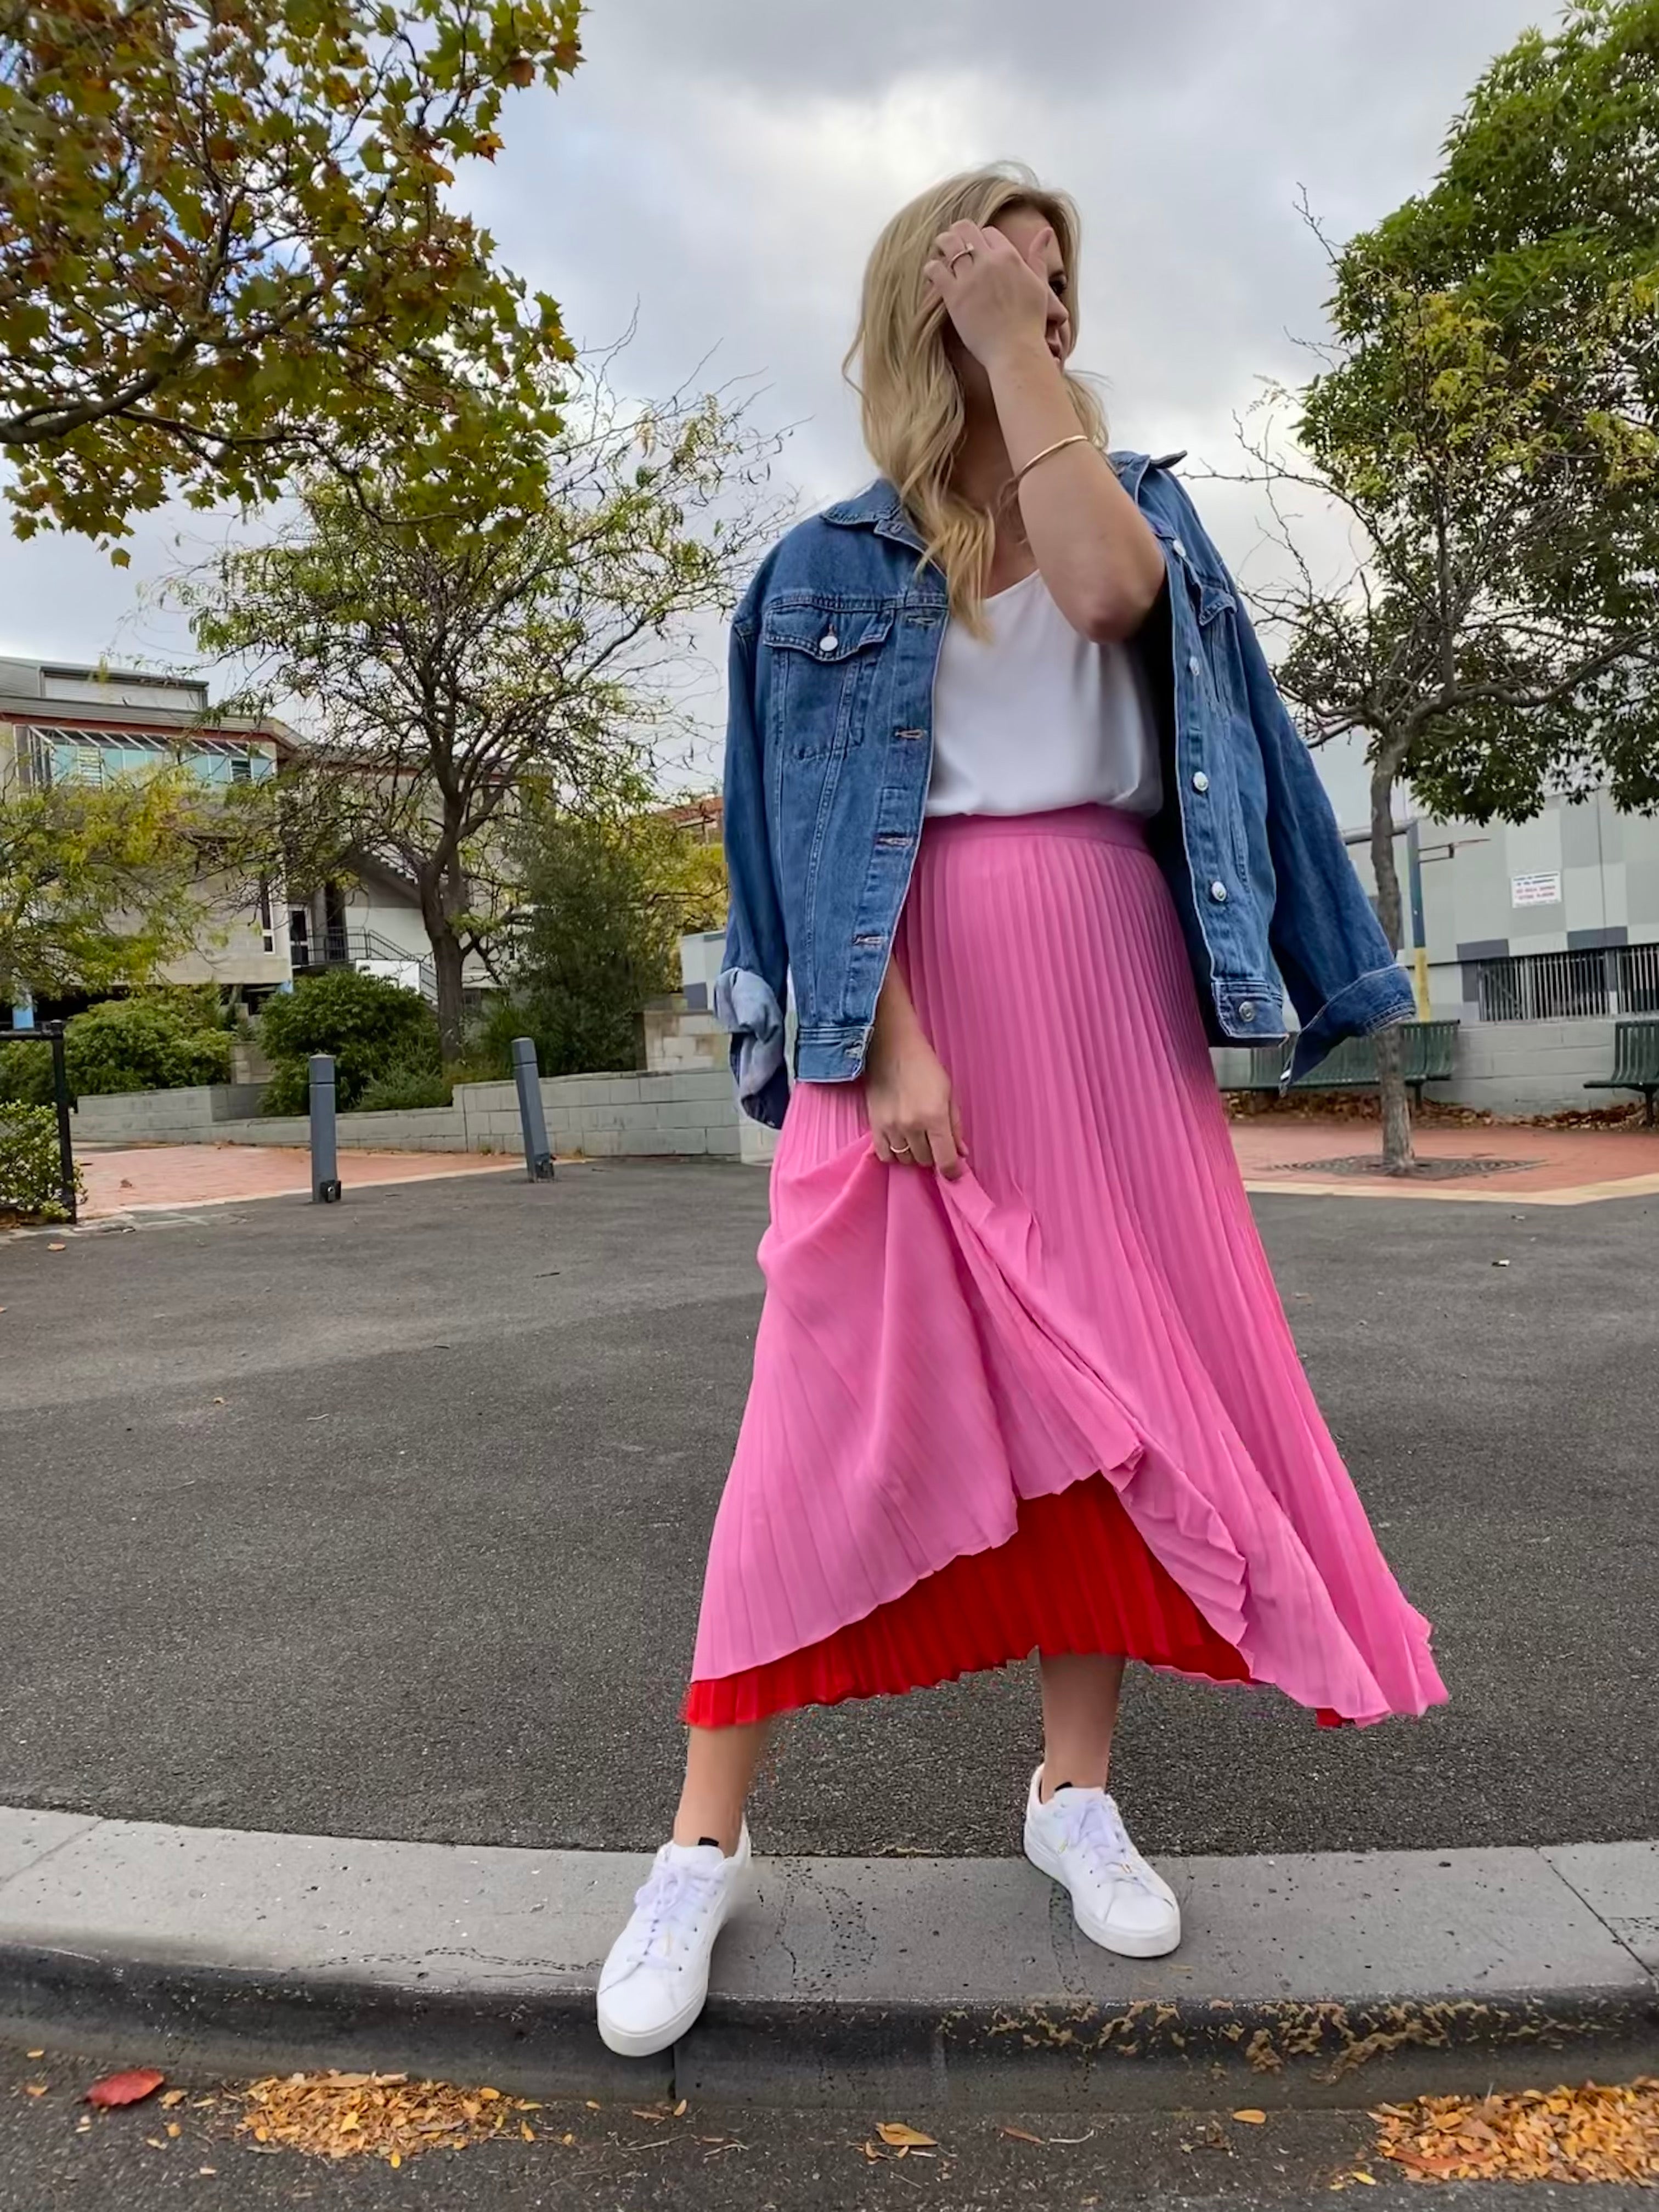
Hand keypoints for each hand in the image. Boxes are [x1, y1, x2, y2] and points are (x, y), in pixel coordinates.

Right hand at [864, 1028, 967, 1179]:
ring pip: (906, 1160)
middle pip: (926, 1161)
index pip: (945, 1159)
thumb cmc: (925, 1067)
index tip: (954, 1171)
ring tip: (917, 1137)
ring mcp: (891, 1127)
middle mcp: (912, 1126)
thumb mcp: (949, 1093)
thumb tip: (961, 1153)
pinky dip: (895, 1154)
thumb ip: (955, 1125)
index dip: (952, 1171)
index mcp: (935, 1116)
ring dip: (914, 1154)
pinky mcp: (875, 1125)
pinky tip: (901, 1141)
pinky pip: (885, 1155)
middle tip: (934, 1140)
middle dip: (933, 1155)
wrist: (892, 1048)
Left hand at [923, 219, 1056, 374]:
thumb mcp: (1039, 285)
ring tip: (939, 252)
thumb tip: (1046, 231)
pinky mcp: (954, 296)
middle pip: (965, 229)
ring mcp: (970, 278)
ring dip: (941, 244)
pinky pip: (935, 269)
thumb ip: (1038, 257)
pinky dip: (931, 268)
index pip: (988, 232)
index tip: (977, 251)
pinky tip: (933, 274)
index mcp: (1010, 256)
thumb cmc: (1030, 322)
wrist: (1016, 351)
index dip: (981, 240)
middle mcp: (989, 262)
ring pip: (948, 243)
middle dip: (957, 233)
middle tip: (952, 243)